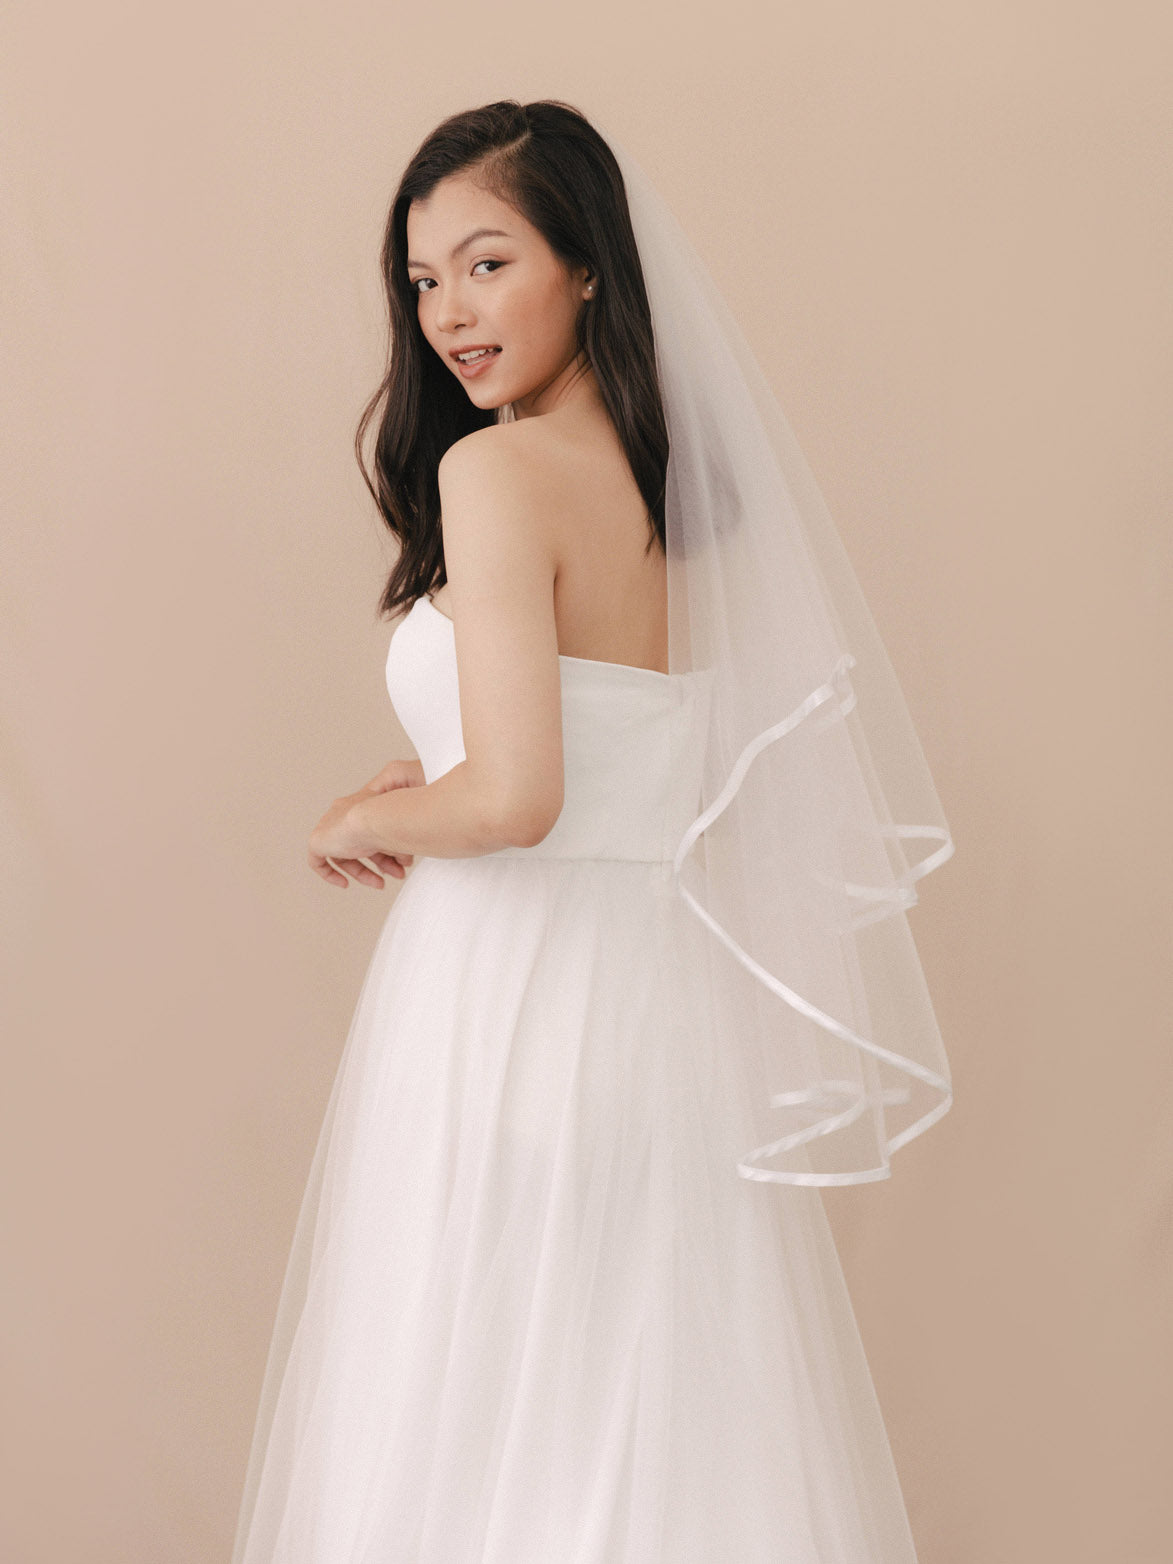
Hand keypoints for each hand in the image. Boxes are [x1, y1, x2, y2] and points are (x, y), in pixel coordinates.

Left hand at [308, 759, 423, 888]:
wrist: (377, 817)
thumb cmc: (394, 819)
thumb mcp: (402, 832)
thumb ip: (401, 844)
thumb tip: (406, 859)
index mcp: (360, 805)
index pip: (370, 832)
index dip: (385, 850)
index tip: (398, 863)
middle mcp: (343, 814)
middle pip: (359, 845)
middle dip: (380, 863)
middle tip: (395, 875)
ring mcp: (329, 827)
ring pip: (344, 855)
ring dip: (364, 873)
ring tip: (380, 883)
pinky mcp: (318, 841)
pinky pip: (317, 861)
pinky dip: (330, 874)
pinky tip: (344, 884)